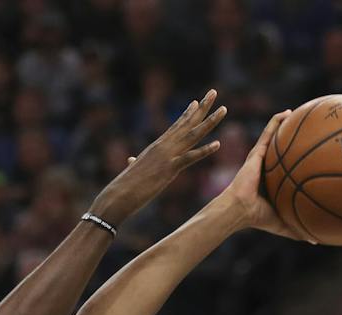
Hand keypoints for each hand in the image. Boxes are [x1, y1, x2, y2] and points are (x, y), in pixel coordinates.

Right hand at [89, 91, 226, 225]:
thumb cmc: (124, 186)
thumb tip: (131, 161)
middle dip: (202, 108)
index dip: (187, 114)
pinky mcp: (169, 169)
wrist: (118, 196)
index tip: (197, 102)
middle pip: (187, 124)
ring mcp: (167, 156)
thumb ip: (135, 164)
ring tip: (224, 109)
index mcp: (156, 147)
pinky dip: (205, 151)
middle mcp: (163, 146)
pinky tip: (218, 144)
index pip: (175, 126)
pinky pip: (190, 158)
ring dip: (210, 122)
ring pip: (193, 135)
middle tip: (214, 92)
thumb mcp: (133, 171)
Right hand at [219, 109, 304, 240]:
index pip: (288, 169)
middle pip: (283, 150)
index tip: (316, 156)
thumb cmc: (257, 218)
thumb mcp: (283, 224)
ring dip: (285, 125)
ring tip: (299, 113)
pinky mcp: (256, 153)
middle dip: (294, 140)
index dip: (299, 162)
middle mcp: (268, 168)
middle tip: (312, 132)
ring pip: (275, 138)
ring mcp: (261, 159)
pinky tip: (288, 112)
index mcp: (274, 182)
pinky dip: (276, 121)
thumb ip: (298, 230)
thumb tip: (316, 241)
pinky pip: (268, 133)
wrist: (240, 210)